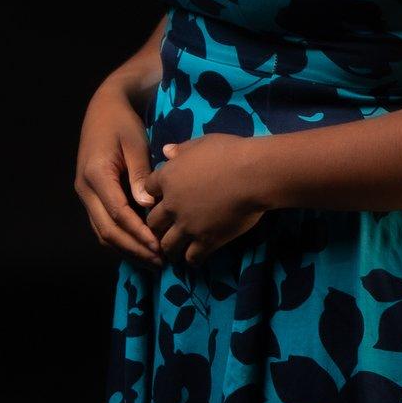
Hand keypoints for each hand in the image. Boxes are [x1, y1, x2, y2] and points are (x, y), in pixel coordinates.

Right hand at [73, 72, 163, 268]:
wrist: (104, 109)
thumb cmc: (123, 123)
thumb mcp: (135, 143)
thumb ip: (141, 174)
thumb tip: (148, 204)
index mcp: (96, 174)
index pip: (118, 213)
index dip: (139, 233)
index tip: (160, 246)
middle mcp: (85, 189)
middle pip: (107, 231)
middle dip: (134, 249)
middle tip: (160, 262)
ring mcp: (85, 195)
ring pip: (103, 233)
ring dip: (127, 250)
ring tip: (154, 261)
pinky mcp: (91, 198)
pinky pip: (104, 226)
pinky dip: (121, 240)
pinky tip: (142, 248)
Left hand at [142, 131, 267, 265]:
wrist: (253, 174)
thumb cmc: (230, 153)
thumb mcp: (202, 143)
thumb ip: (182, 149)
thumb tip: (166, 151)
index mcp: (168, 178)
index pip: (148, 190)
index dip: (154, 194)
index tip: (162, 197)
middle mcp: (172, 205)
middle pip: (152, 222)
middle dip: (157, 225)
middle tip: (165, 228)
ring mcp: (188, 225)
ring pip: (167, 245)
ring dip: (170, 247)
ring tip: (176, 250)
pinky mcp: (206, 240)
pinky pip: (191, 258)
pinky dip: (192, 259)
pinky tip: (196, 257)